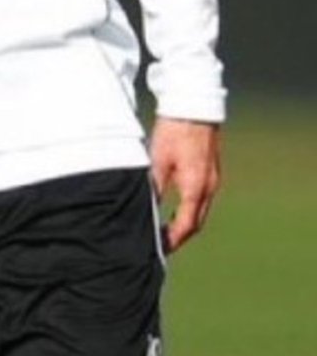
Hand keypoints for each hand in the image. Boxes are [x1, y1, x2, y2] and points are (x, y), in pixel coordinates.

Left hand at [150, 116, 220, 251]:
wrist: (193, 108)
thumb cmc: (173, 132)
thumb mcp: (157, 160)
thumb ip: (153, 187)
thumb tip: (145, 210)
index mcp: (196, 188)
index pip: (186, 225)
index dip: (172, 240)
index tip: (159, 250)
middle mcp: (209, 187)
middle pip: (196, 222)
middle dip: (179, 236)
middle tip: (161, 245)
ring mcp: (213, 180)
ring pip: (199, 210)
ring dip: (185, 222)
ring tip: (166, 231)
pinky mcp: (211, 172)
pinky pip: (201, 198)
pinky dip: (189, 208)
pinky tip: (176, 208)